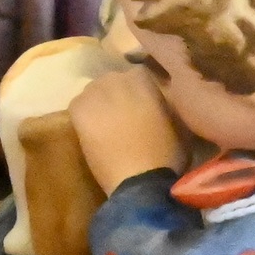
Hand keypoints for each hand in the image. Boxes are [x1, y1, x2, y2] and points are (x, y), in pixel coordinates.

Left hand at [69, 64, 187, 193]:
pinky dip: (82, 115)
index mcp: (144, 79)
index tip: (140, 108)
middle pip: (111, 81)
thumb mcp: (178, 122)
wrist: (141, 179)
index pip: (137, 75)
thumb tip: (158, 100)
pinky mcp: (79, 110)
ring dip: (98, 104)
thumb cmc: (167, 155)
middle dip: (115, 96)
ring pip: (92, 92)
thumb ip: (165, 103)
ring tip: (103, 126)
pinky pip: (77, 105)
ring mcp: (96, 93)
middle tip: (120, 118)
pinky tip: (90, 131)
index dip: (137, 92)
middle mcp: (118, 79)